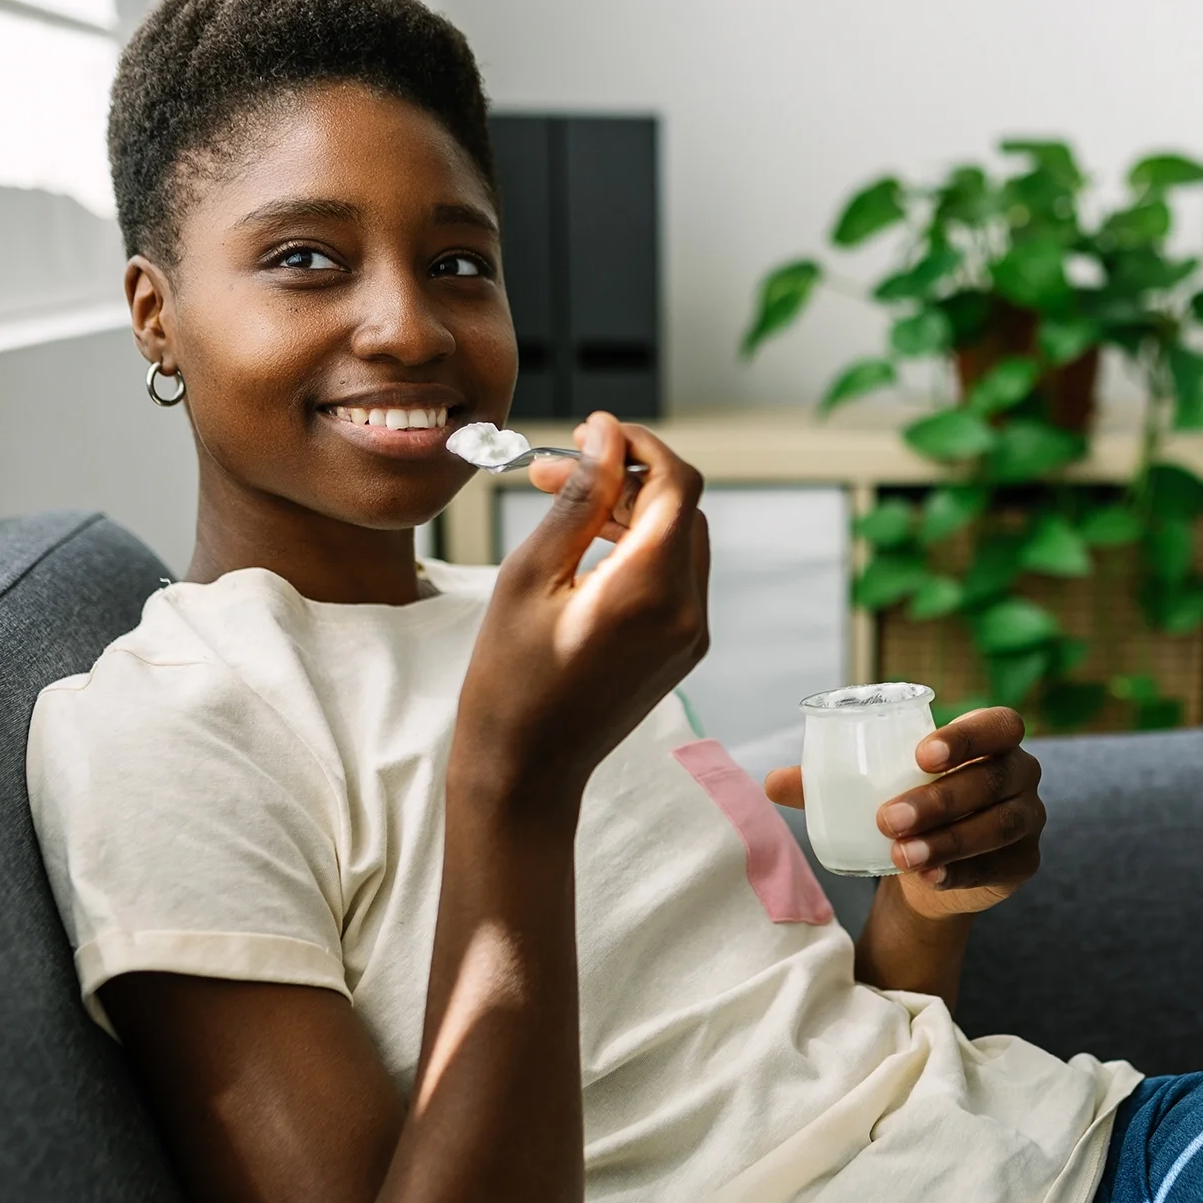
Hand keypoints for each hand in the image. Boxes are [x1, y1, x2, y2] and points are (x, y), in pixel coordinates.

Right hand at [455, 411, 709, 797]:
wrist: (527, 769)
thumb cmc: (510, 679)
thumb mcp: (530, 575)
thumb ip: (578, 498)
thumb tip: (606, 436)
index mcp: (649, 590)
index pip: (677, 482)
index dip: (638, 445)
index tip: (591, 432)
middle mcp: (687, 610)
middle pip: (682, 506)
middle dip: (627, 476)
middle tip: (559, 472)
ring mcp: (692, 632)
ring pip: (682, 537)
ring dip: (633, 509)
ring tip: (565, 503)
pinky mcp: (685, 647)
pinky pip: (677, 575)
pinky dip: (642, 547)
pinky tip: (590, 548)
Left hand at [764, 707, 1043, 921]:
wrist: (927, 870)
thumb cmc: (904, 805)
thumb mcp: (871, 789)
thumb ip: (825, 781)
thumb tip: (770, 782)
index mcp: (992, 740)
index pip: (998, 726)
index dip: (968, 737)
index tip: (920, 756)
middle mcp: (1021, 775)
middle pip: (993, 781)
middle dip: (941, 799)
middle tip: (888, 818)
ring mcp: (1028, 821)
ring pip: (997, 827)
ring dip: (949, 840)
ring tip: (901, 855)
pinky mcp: (1024, 864)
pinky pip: (996, 867)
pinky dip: (960, 873)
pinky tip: (928, 878)